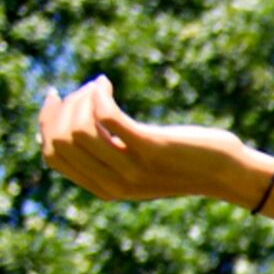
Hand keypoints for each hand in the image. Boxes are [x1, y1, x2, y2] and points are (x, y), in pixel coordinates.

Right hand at [36, 77, 261, 205]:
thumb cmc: (182, 161)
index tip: (56, 98)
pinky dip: (99, 94)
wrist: (227, 173)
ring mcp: (132, 167)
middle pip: (60, 140)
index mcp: (104, 189)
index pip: (52, 156)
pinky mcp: (150, 148)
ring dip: (82, 98)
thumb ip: (106, 150)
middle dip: (63, 108)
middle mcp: (114, 183)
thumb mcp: (136, 161)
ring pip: (78, 127)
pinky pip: (107, 115)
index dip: (46, 124)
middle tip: (85, 92)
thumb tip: (69, 118)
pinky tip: (106, 84)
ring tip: (99, 87)